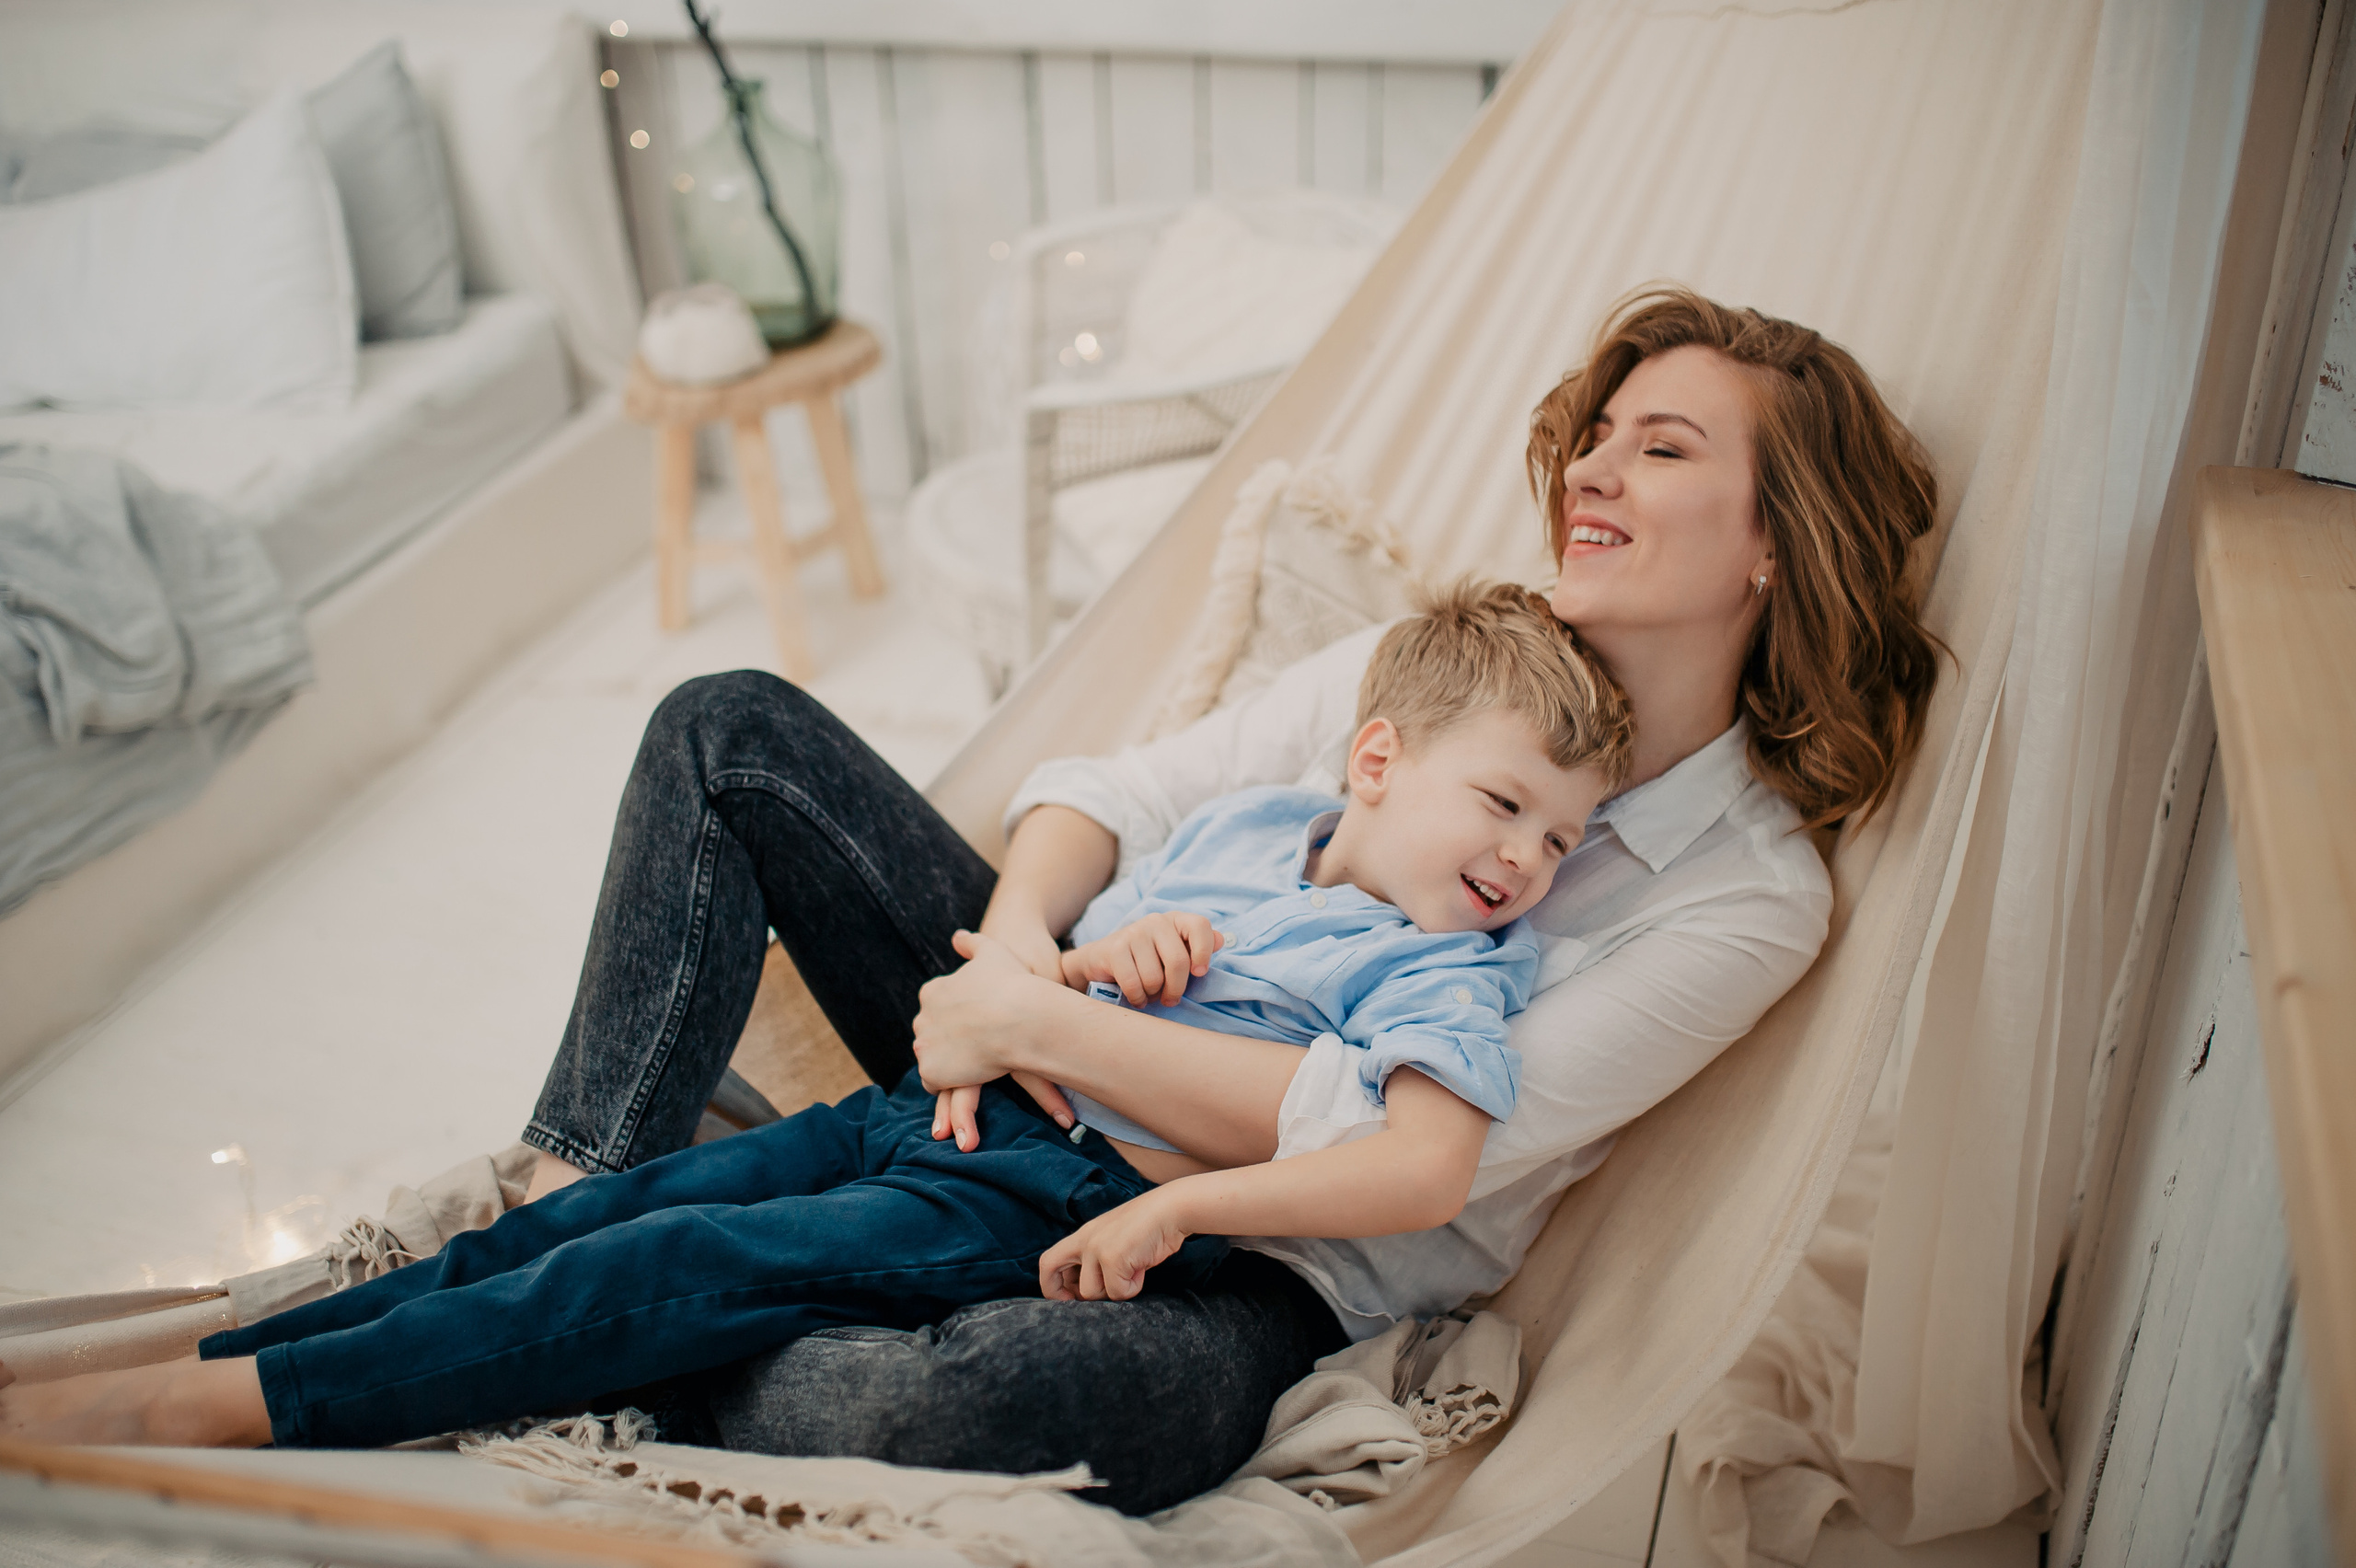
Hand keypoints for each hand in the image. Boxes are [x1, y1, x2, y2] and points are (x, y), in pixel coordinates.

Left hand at [913, 929, 1075, 1093]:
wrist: (1020, 1018)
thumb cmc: (1011, 983)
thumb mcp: (992, 951)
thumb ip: (972, 943)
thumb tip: (958, 937)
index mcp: (933, 991)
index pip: (937, 1008)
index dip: (959, 1017)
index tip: (979, 1022)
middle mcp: (922, 1018)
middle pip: (933, 1034)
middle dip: (951, 1041)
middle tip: (980, 1045)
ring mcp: (925, 1046)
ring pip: (932, 1058)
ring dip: (948, 1063)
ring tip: (976, 1066)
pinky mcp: (932, 1073)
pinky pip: (934, 1084)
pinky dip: (948, 1084)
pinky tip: (969, 1080)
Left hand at [1039, 1186, 1194, 1300]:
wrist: (1171, 1209)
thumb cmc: (1149, 1229)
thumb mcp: (1116, 1241)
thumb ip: (1100, 1262)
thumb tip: (1091, 1294)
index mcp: (1083, 1235)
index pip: (1048, 1260)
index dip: (1051, 1284)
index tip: (1068, 1298)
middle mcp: (1084, 1240)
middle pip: (1050, 1269)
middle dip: (1063, 1294)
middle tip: (1083, 1303)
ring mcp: (1096, 1248)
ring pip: (1091, 1292)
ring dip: (1113, 1291)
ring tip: (1131, 1273)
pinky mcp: (1112, 1258)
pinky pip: (1118, 1292)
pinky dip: (1133, 1287)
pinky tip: (1141, 1269)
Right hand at [1058, 912, 1223, 1005]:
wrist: (1101, 961)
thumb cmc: (1147, 960)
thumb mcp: (1174, 952)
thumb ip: (1199, 947)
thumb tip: (1221, 940)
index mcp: (1176, 920)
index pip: (1200, 926)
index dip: (1204, 951)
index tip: (1200, 973)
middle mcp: (1156, 921)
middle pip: (1178, 961)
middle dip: (1176, 989)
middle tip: (1171, 999)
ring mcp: (1134, 932)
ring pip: (1155, 977)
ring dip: (1153, 994)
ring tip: (1149, 993)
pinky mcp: (1115, 948)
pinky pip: (1134, 984)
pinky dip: (1138, 998)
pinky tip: (1137, 997)